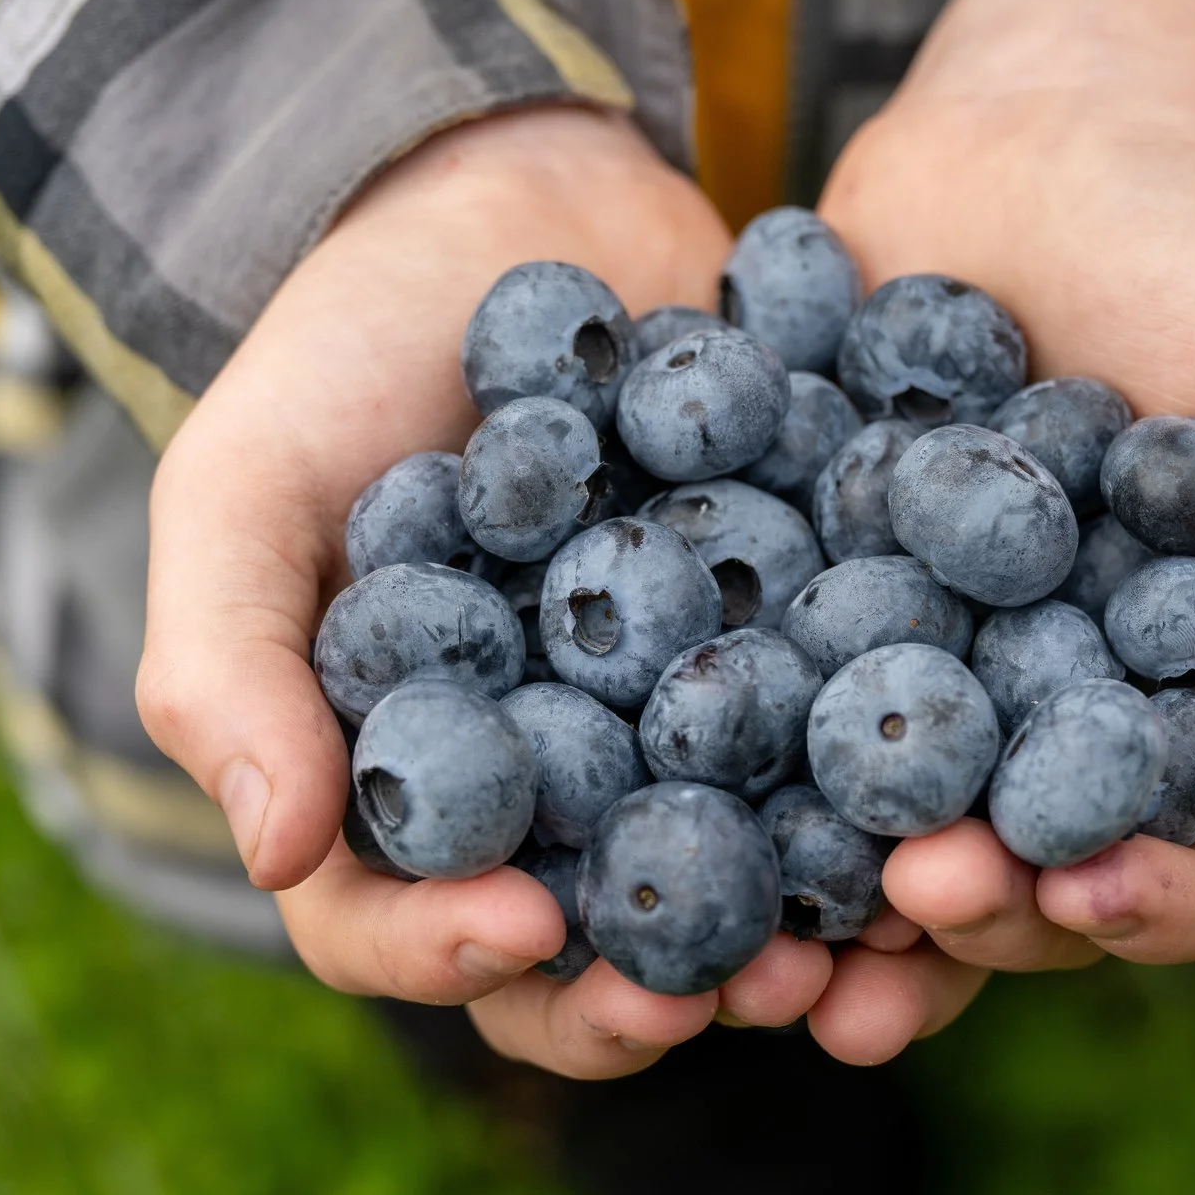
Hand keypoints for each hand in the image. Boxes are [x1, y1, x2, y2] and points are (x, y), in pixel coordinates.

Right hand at [138, 106, 840, 1074]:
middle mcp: (537, 792)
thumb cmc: (342, 347)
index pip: (394, 926)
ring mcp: (671, 732)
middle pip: (586, 949)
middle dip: (660, 989)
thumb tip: (275, 853)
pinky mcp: (788, 654)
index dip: (453, 956)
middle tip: (745, 993)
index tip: (533, 931)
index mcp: (392, 785)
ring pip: (733, 879)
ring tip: (877, 928)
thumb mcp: (246, 483)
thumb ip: (228, 662)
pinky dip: (896, 792)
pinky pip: (844, 752)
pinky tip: (967, 799)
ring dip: (806, 926)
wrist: (513, 200)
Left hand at [818, 0, 1194, 978]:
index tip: (1083, 887)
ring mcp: (928, 682)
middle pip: (1037, 891)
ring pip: (888, 850)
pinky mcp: (806, 618)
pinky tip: (665, 800)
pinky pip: (766, 729)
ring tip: (774, 957)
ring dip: (838, 916)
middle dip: (982, 918)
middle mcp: (1065, 726)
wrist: (1039, 127)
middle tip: (915, 891)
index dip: (1161, 907)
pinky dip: (723, 785)